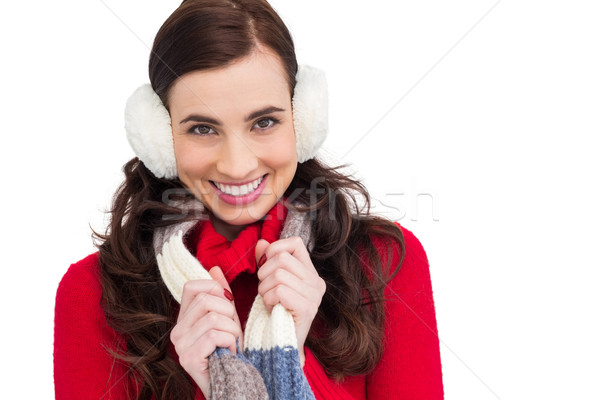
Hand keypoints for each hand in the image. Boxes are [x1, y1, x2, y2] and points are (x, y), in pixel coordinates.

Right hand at [170, 267, 241, 397]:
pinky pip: (214, 335)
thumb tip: (214, 268)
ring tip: (231, 343)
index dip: (214, 289)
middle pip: (206, 300)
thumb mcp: (228, 317)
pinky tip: (229, 352)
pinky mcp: (188, 358)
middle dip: (229, 312)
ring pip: (213, 317)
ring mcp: (180, 345)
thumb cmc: (230, 351)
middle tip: (233, 331)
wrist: (233, 382)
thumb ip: (221, 294)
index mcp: (184, 318)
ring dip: (232, 330)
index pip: (192, 286)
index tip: (227, 304)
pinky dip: (229, 342)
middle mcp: (177, 331)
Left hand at [255, 237, 325, 363]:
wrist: (281, 347)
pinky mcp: (307, 309)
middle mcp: (317, 282)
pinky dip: (269, 299)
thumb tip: (261, 243)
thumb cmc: (274, 314)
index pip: (295, 243)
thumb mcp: (269, 282)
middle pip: (282, 258)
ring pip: (278, 274)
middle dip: (264, 273)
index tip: (267, 265)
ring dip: (264, 289)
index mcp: (310, 273)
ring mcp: (314, 296)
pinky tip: (272, 309)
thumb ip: (266, 261)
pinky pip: (280, 290)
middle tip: (266, 290)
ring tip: (269, 301)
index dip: (276, 249)